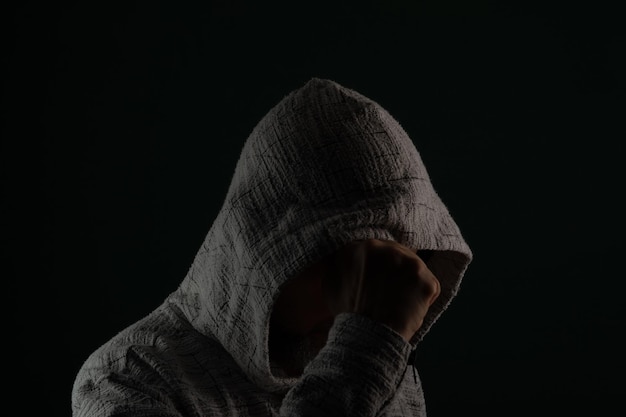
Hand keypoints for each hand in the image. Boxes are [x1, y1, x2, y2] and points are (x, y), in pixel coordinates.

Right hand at [323, 239, 440, 340]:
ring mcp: (410, 264)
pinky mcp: (427, 281)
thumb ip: (341, 261)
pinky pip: (430, 286)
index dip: (379, 265)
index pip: (379, 248)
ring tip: (398, 302)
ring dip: (410, 283)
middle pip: (400, 254)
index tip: (379, 277)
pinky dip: (424, 298)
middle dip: (396, 272)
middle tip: (389, 293)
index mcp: (364, 247)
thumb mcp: (332, 280)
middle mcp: (388, 249)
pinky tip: (410, 309)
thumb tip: (344, 256)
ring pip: (415, 268)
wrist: (367, 337)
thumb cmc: (348, 313)